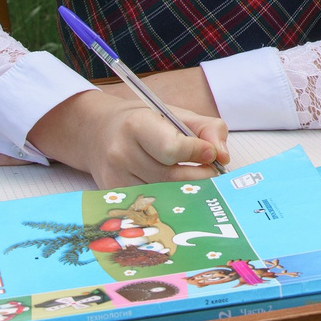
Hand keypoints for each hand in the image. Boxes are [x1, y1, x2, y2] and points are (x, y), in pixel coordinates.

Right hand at [27, 83, 229, 188]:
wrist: (98, 132)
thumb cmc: (144, 122)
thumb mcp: (176, 114)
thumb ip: (207, 130)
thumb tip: (222, 156)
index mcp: (137, 125)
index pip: (172, 149)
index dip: (198, 153)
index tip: (211, 153)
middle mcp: (121, 153)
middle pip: (172, 178)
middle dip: (200, 177)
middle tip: (211, 172)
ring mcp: (115, 179)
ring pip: (164, 195)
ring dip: (187, 191)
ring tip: (195, 179)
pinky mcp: (115, 197)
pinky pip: (151, 206)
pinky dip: (170, 200)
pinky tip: (176, 191)